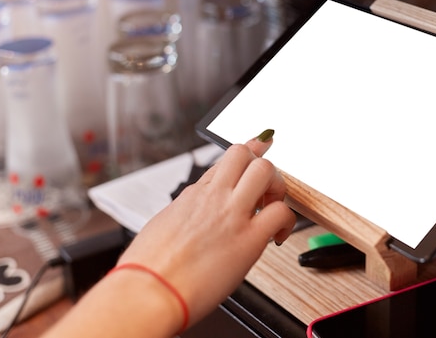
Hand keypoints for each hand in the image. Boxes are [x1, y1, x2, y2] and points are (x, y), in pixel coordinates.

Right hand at [117, 130, 295, 327]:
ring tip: (271, 209)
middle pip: (245, 154)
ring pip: (265, 171)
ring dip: (276, 186)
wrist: (148, 292)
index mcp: (193, 196)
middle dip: (262, 167)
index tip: (260, 143)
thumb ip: (185, 214)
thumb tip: (192, 218)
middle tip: (265, 192)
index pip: (225, 161)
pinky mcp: (248, 239)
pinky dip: (286, 222)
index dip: (248, 150)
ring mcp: (231, 214)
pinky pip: (281, 212)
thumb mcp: (161, 226)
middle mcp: (213, 197)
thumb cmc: (148, 269)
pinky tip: (277, 236)